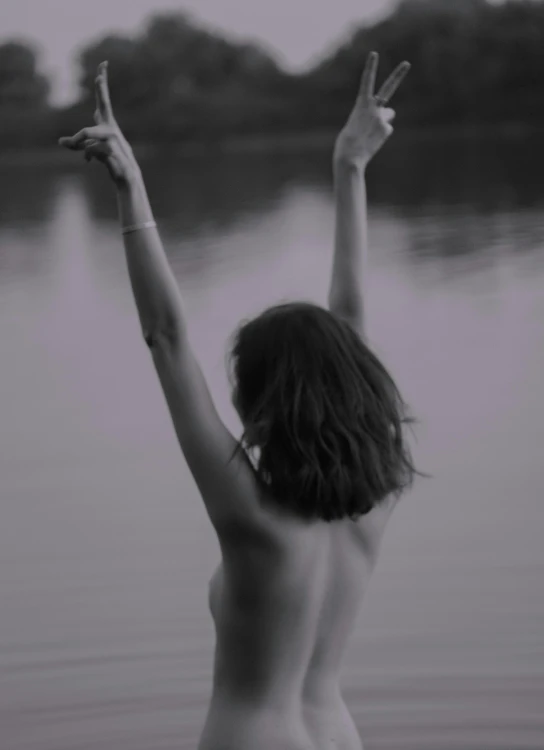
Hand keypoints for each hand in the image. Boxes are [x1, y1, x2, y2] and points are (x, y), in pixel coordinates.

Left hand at [58, 61, 139, 186]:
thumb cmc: (110, 160)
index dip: (103, 83)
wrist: (126, 176)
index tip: (103, 64)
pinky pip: (89, 149)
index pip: (104, 100)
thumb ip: (76, 144)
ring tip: (70, 145)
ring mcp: (113, 138)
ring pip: (87, 133)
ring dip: (77, 141)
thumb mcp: (90, 150)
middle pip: (105, 105)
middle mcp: (112, 127)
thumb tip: (60, 141)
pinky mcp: (112, 150)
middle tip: (99, 76)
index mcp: (108, 124)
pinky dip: (86, 155)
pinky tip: (89, 161)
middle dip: (102, 90)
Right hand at [334, 52, 409, 168]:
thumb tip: (387, 117)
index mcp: (360, 104)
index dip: (371, 67)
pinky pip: (386, 129)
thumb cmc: (346, 143)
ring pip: (387, 115)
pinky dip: (381, 134)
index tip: (374, 54)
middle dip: (398, 75)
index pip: (366, 81)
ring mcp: (381, 118)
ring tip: (371, 132)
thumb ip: (370, 115)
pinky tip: (373, 141)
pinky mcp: (386, 129)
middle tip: (407, 64)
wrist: (350, 158)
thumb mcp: (354, 124)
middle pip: (388, 88)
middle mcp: (373, 107)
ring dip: (383, 120)